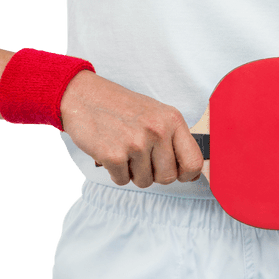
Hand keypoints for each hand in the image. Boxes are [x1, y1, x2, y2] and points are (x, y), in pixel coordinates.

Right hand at [60, 71, 203, 187]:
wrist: (84, 96)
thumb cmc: (121, 107)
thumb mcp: (156, 114)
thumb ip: (174, 140)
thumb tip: (192, 174)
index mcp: (172, 120)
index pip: (194, 162)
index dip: (186, 174)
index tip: (177, 173)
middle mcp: (157, 130)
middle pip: (168, 178)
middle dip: (154, 174)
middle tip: (140, 157)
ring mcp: (135, 143)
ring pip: (145, 182)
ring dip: (133, 173)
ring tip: (124, 151)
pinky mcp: (113, 155)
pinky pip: (122, 181)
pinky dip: (116, 173)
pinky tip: (111, 152)